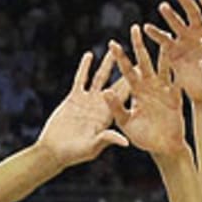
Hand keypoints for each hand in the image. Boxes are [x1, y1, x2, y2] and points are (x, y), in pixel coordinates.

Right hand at [36, 50, 130, 168]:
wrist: (54, 151)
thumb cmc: (74, 154)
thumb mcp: (92, 147)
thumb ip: (107, 140)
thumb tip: (126, 142)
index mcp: (109, 117)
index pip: (126, 97)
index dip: (136, 83)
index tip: (146, 70)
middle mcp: (101, 106)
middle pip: (117, 83)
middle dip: (126, 68)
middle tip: (137, 52)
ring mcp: (88, 101)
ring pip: (100, 77)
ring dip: (107, 63)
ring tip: (115, 48)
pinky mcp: (74, 98)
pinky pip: (81, 79)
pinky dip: (85, 67)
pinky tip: (90, 55)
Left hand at [105, 26, 186, 158]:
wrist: (162, 148)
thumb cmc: (143, 137)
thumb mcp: (126, 123)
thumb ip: (116, 108)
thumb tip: (104, 91)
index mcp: (135, 92)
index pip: (126, 71)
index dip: (120, 58)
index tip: (112, 44)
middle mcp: (149, 87)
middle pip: (143, 62)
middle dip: (139, 46)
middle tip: (135, 28)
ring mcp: (163, 90)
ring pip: (162, 67)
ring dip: (162, 53)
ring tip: (163, 36)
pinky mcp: (176, 97)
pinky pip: (177, 81)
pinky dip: (178, 70)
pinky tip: (180, 57)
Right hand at [143, 0, 201, 103]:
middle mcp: (198, 32)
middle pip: (193, 13)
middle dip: (187, 2)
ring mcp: (184, 40)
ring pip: (177, 23)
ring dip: (170, 15)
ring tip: (164, 7)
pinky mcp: (173, 51)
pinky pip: (163, 39)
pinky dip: (155, 33)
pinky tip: (146, 28)